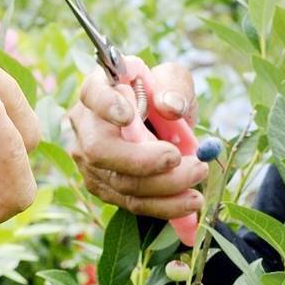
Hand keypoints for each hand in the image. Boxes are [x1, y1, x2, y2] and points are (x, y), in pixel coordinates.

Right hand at [68, 60, 211, 222]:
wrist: (159, 125)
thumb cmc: (162, 96)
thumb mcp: (173, 80)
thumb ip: (174, 86)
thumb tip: (170, 107)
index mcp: (98, 90)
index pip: (92, 94)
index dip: (106, 105)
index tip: (128, 115)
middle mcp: (86, 127)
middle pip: (100, 150)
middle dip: (142, 160)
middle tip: (177, 157)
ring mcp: (90, 162)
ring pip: (120, 182)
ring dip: (164, 185)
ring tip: (198, 175)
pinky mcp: (105, 188)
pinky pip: (132, 202)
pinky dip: (165, 204)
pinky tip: (190, 200)